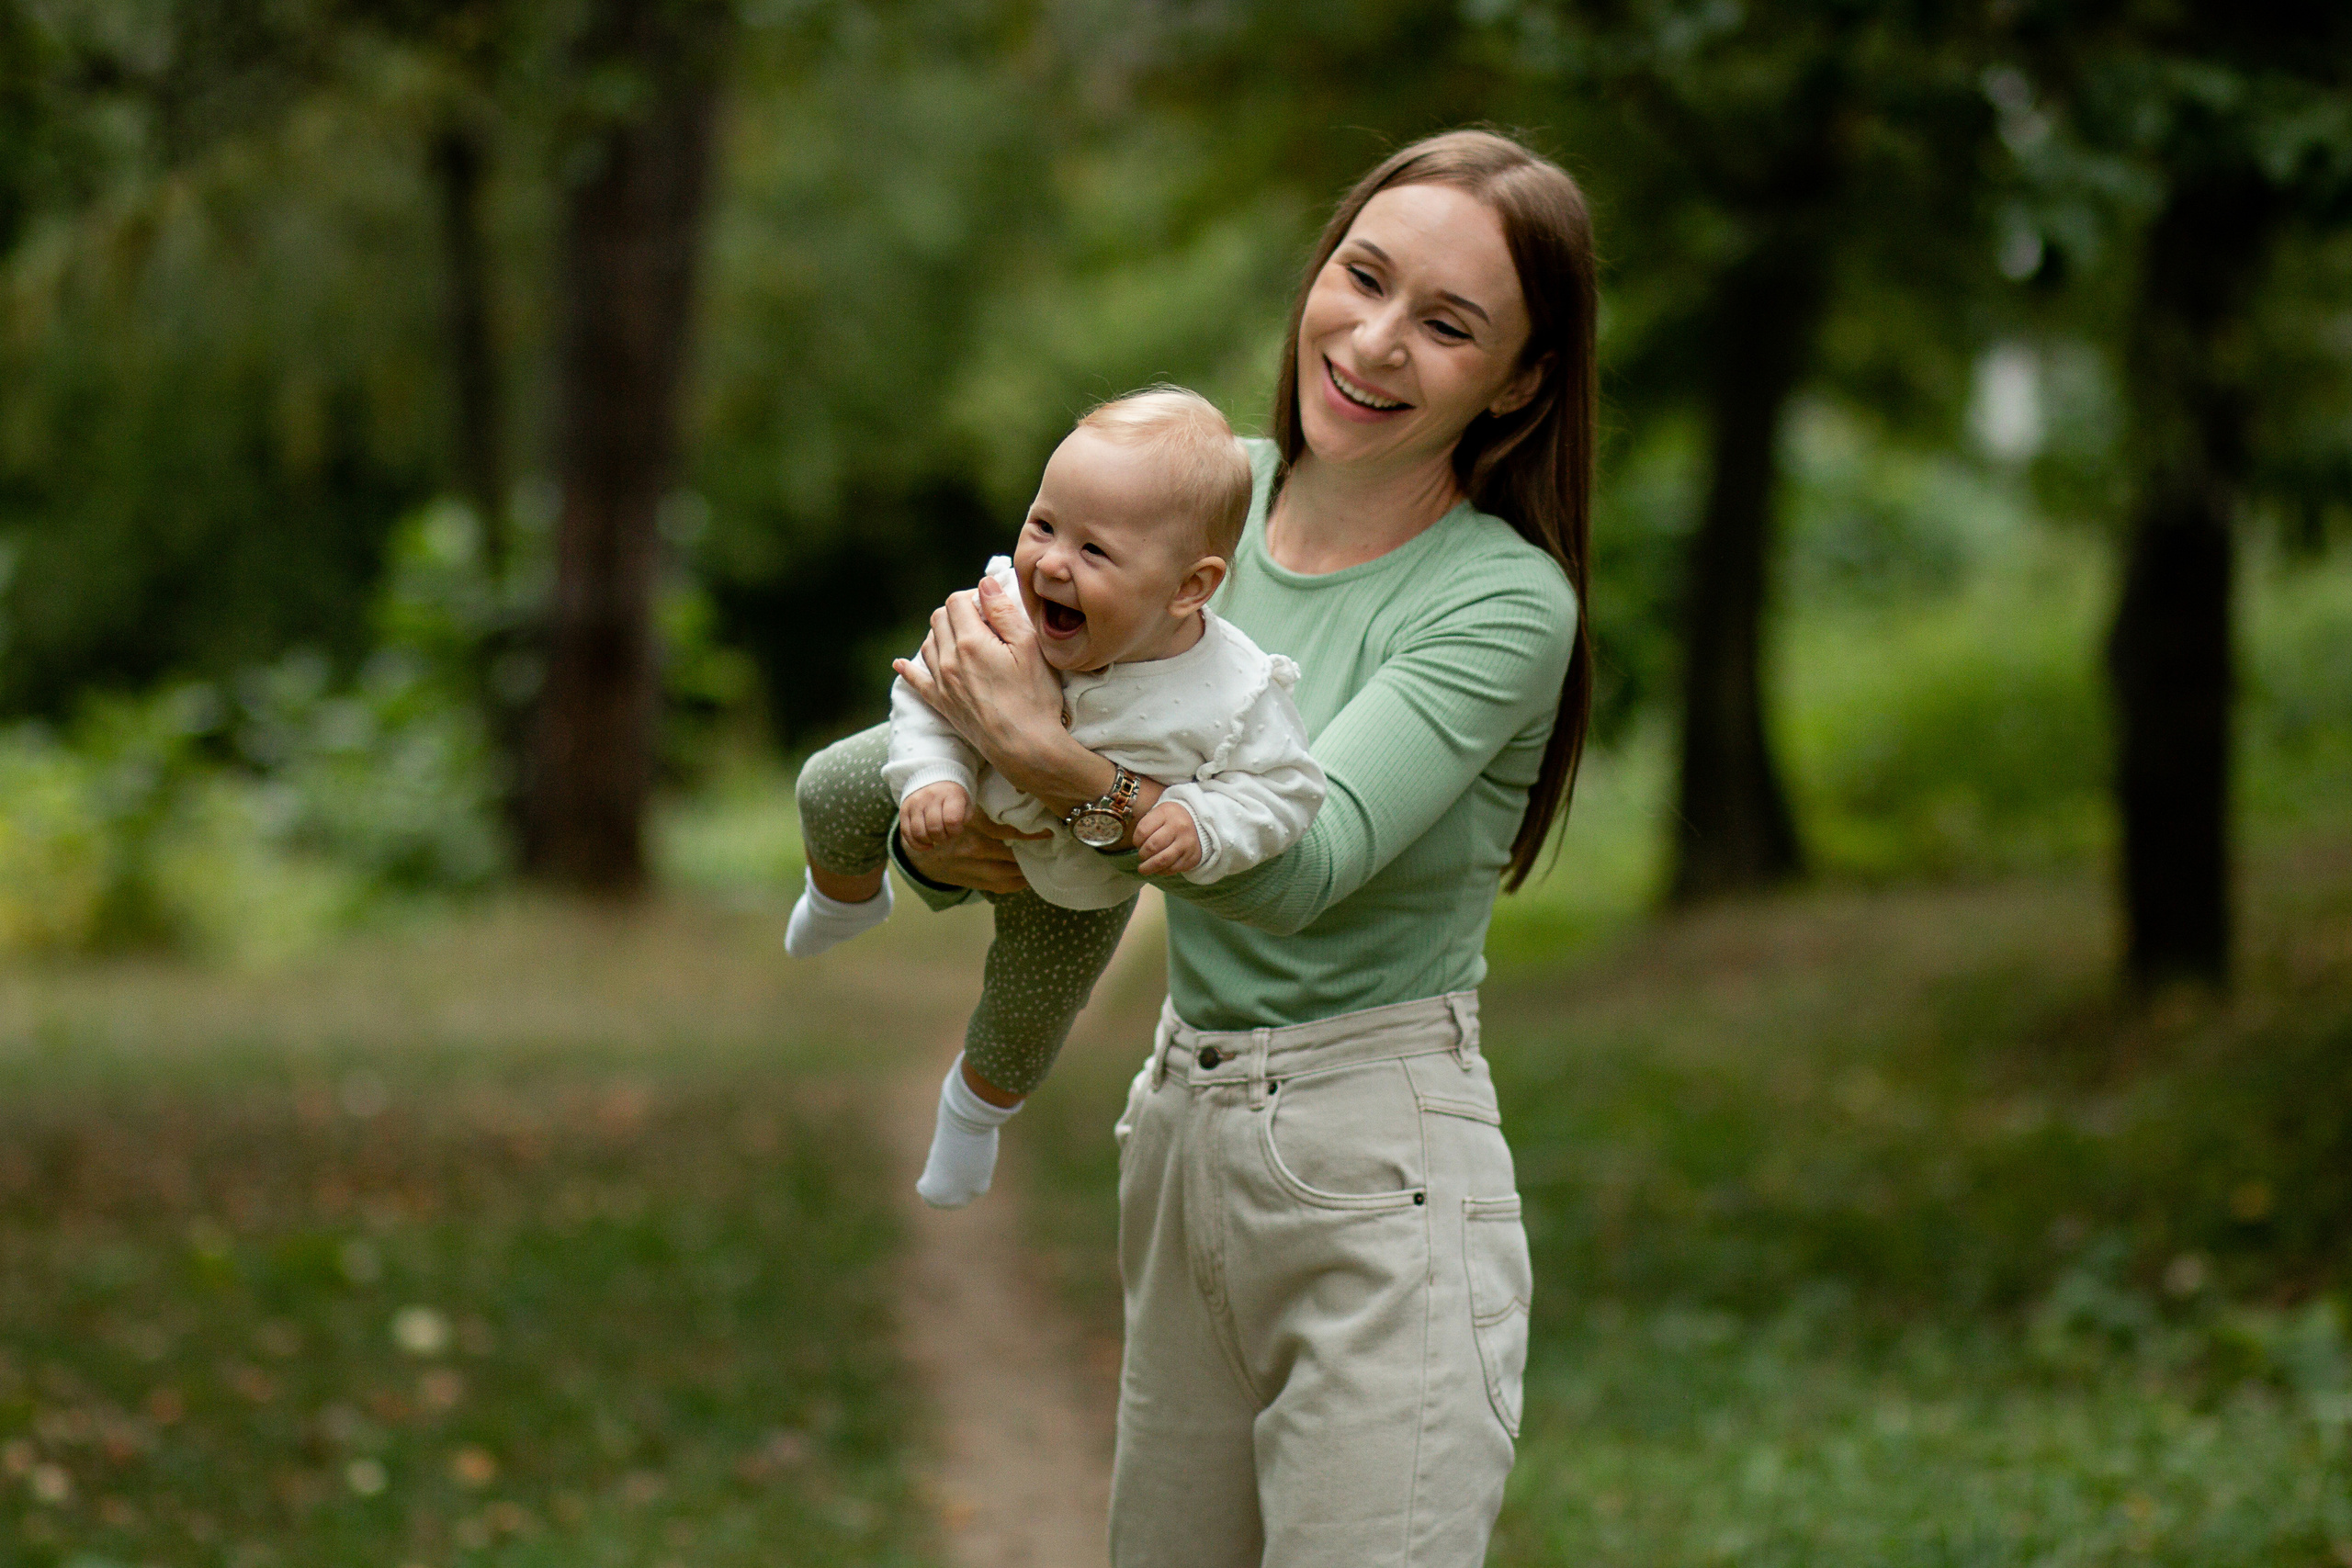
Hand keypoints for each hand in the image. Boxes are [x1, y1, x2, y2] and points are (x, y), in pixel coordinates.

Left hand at [893, 578, 1063, 773]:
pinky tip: (901, 664)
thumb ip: (1003, 612)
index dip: (973, 597)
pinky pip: (916, 680)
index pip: (957, 601)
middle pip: (939, 618)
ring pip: (928, 643)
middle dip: (957, 612)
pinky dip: (908, 669)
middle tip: (982, 621)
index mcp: (971, 642)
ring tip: (962, 638)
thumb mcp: (1029, 647)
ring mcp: (942, 682)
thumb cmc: (1035, 697)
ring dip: (941, 633)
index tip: (991, 606)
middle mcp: (949, 659)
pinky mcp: (942, 703)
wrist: (1025, 746)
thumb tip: (984, 584)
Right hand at [899, 782, 970, 851]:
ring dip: (930, 841)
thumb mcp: (965, 804)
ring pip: (919, 833)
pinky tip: (927, 844)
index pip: (952, 820)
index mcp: (950, 793)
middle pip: (934, 828)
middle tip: (946, 834)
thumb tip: (949, 834)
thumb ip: (962, 819)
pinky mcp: (904, 809)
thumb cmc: (953, 797)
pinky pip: (906, 833)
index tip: (956, 829)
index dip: (956, 831)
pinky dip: (917, 844)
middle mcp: (930, 796)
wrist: (934, 779)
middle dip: (943, 838)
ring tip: (936, 837)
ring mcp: (915, 802)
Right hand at [902, 809, 1043, 896]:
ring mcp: (972, 870)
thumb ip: (989, 810)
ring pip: (1009, 876)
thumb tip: (1022, 804)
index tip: (1048, 831)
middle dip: (1032, 854)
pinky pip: (1002, 887)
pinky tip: (1026, 875)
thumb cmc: (947, 825)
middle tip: (1048, 848)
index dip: (1031, 834)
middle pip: (1013, 858)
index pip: (1009, 833)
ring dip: (1027, 871)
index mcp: (972, 827)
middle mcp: (972, 850)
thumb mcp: (966, 810)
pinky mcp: (973, 883)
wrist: (921, 853)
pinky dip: (1017, 883)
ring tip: (1039, 862)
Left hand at [1133, 801, 1201, 875]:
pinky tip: (1158, 868)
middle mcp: (1179, 827)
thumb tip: (1136, 847)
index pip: (1143, 830)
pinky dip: (1162, 871)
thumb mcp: (1160, 812)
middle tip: (1141, 856)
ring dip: (1149, 867)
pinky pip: (1172, 869)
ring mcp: (1187, 843)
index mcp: (1167, 813)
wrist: (1199, 823)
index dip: (1136, 840)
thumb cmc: (1172, 819)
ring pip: (1162, 861)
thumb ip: (1147, 825)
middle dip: (1142, 855)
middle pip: (1152, 847)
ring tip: (1143, 869)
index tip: (1137, 843)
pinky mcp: (1192, 857)